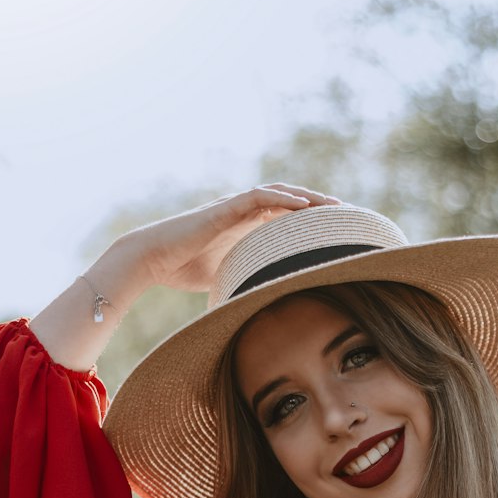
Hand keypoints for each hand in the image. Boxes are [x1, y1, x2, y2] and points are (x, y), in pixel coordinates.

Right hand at [122, 184, 343, 293]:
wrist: (153, 259)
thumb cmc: (182, 270)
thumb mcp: (224, 277)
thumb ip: (243, 279)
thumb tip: (260, 304)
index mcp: (244, 226)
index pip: (283, 217)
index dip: (309, 219)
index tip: (334, 229)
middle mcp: (241, 212)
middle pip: (287, 201)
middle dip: (316, 205)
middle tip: (345, 213)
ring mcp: (233, 207)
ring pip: (277, 194)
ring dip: (306, 197)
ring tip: (332, 204)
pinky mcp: (224, 208)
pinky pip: (258, 197)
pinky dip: (282, 198)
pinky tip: (303, 204)